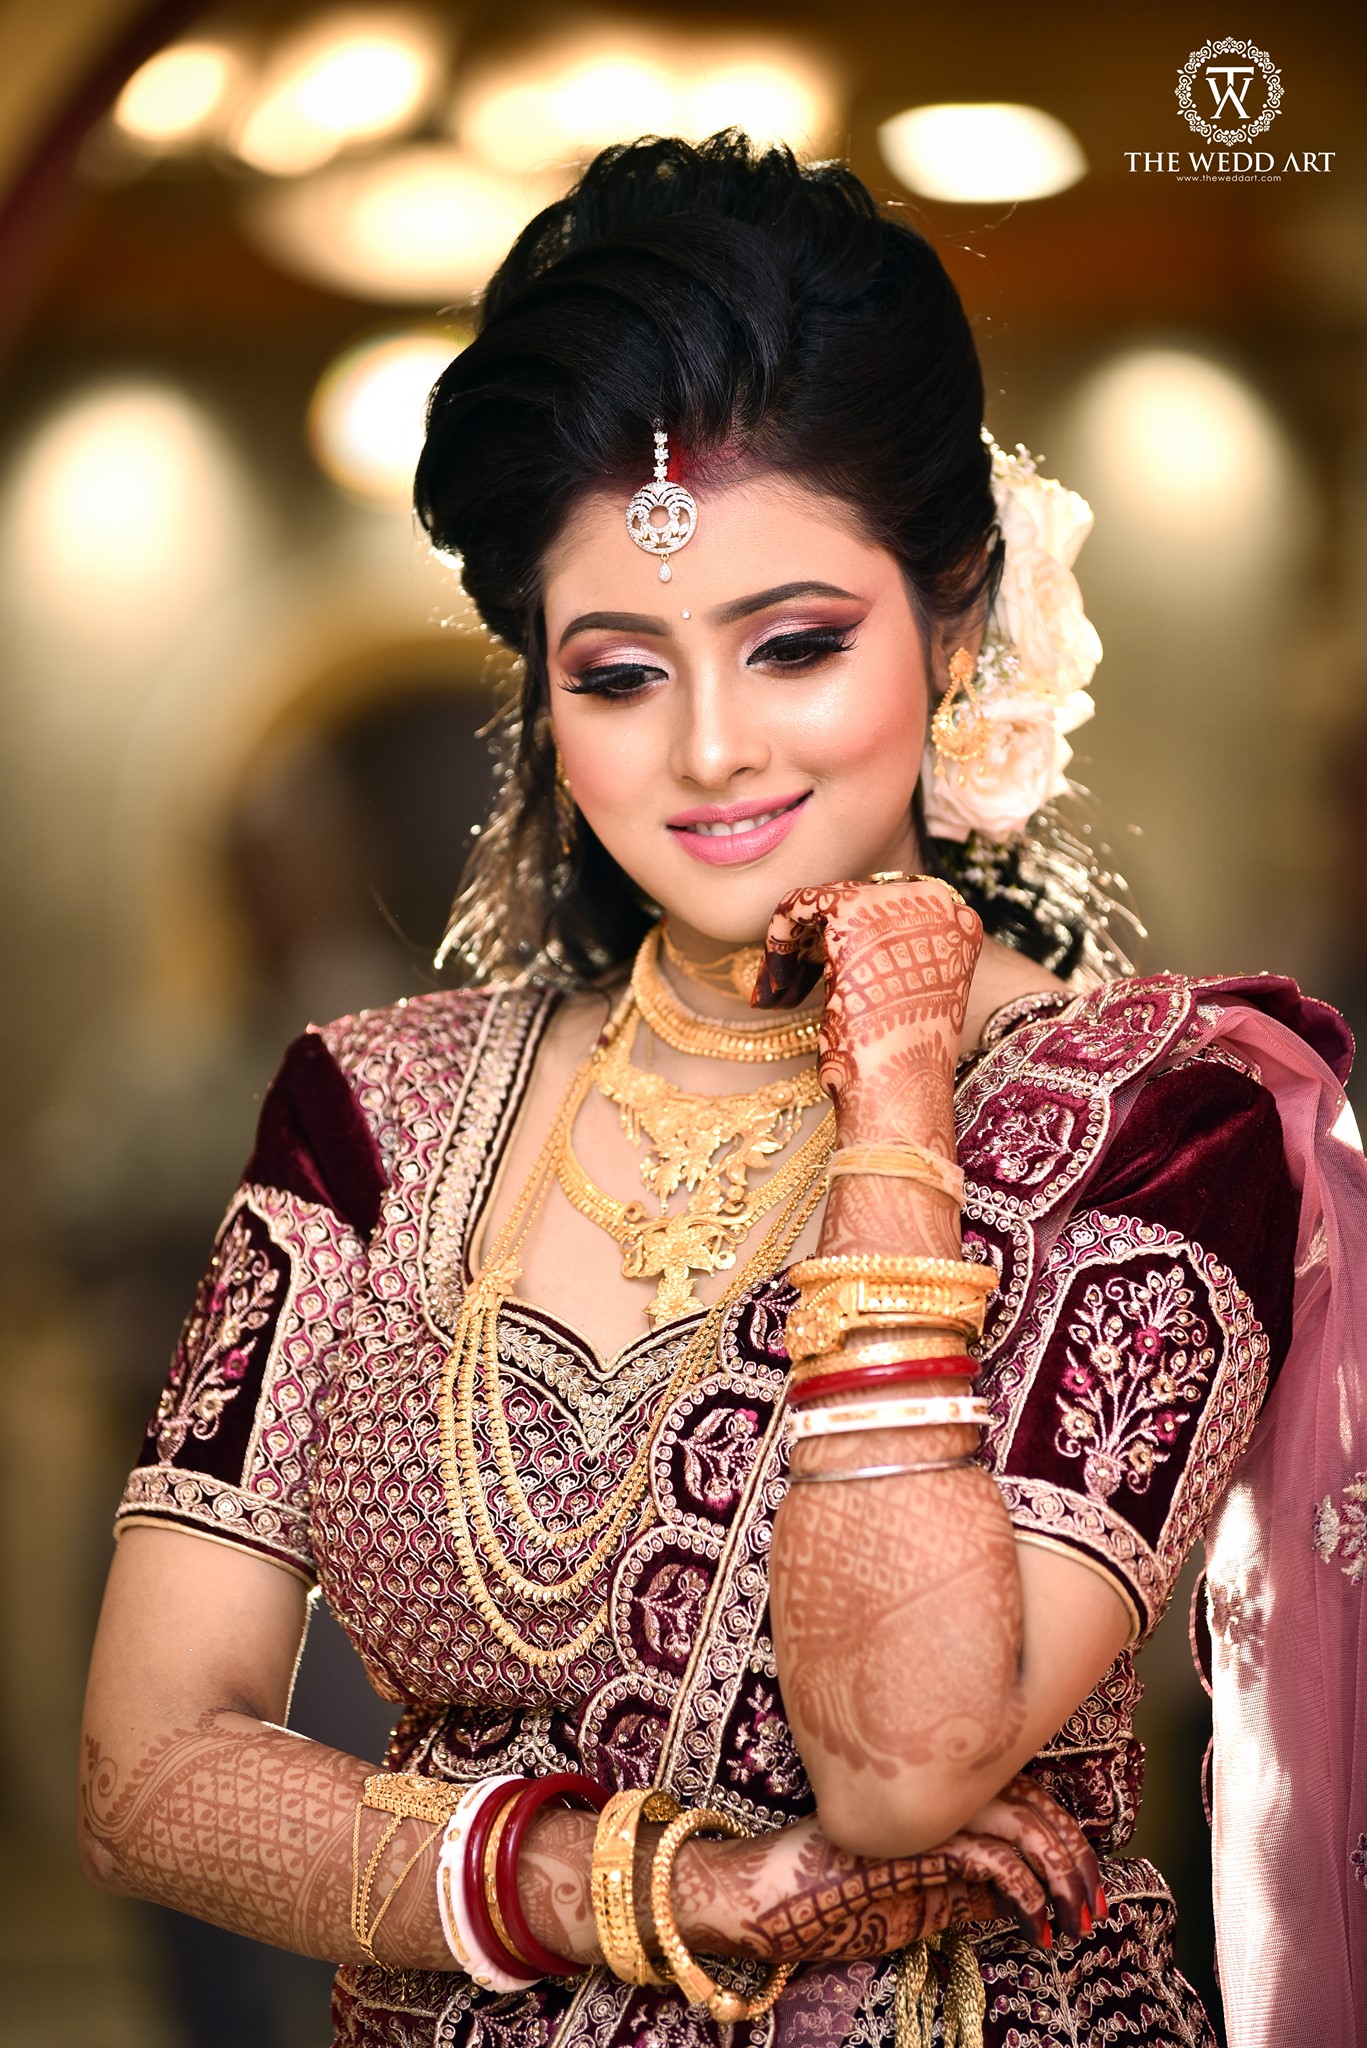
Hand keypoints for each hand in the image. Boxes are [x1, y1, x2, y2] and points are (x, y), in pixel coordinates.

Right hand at [670, 1775, 1104, 1963]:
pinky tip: (1034, 1926)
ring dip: (1061, 1874)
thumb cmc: (832, 1899)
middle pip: (1031, 1800)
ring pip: (1020, 1822)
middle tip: (1094, 1905)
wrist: (765, 1896)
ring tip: (1077, 1921)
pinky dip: (1024, 1892)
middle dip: (1076, 1856)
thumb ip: (963, 1887)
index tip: (1088, 1886)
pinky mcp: (911, 1841)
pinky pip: (988, 1858)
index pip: (1022, 1791)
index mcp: (936, 1789)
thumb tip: (1017, 1895)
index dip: (1065, 1833)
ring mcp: (921, 1807)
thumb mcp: (917, 1898)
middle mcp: (933, 1785)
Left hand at [753, 878, 981, 1149]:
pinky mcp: (852, 910)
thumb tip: (847, 948)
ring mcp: (895, 903)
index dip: (853, 944)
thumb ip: (898, 963)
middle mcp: (936, 904)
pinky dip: (776, 943)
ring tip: (779, 996)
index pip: (895, 911)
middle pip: (857, 903)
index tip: (826, 979)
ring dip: (793, 952)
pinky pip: (796, 905)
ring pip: (823, 905)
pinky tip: (773, 986)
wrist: (901, 1089)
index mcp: (961, 927)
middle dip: (817, 947)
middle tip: (791, 992)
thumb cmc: (905, 1065)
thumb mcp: (914, 1003)